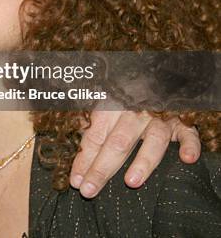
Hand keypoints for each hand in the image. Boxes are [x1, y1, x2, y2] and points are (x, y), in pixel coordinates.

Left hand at [70, 111, 200, 197]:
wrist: (154, 76)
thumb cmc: (124, 98)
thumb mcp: (104, 108)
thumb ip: (93, 130)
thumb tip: (79, 161)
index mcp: (111, 106)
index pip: (96, 136)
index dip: (85, 158)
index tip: (75, 181)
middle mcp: (135, 112)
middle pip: (118, 141)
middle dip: (102, 168)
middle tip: (89, 190)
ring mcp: (161, 117)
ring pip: (153, 139)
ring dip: (143, 161)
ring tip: (131, 182)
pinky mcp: (183, 122)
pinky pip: (189, 134)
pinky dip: (190, 145)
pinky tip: (186, 159)